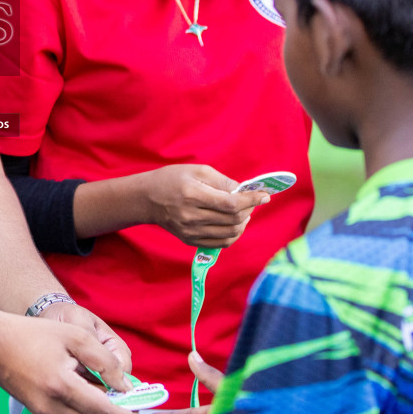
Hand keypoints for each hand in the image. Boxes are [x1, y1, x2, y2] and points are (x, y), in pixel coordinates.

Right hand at [0, 312, 155, 413]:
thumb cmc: (33, 334)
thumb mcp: (74, 336)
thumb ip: (103, 360)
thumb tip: (125, 386)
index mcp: (62, 387)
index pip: (105, 413)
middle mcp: (52, 408)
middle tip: (137, 409)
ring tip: (114, 395)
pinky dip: (88, 413)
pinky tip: (91, 392)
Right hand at [135, 166, 267, 247]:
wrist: (147, 199)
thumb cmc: (173, 179)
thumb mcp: (197, 170)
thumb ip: (222, 181)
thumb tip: (244, 192)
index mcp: (192, 195)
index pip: (230, 204)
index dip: (252, 200)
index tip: (265, 195)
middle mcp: (191, 217)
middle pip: (232, 219)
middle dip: (249, 210)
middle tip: (253, 201)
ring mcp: (190, 232)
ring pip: (230, 233)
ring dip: (243, 223)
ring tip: (244, 212)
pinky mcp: (190, 240)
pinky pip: (220, 243)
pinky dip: (233, 234)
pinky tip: (234, 223)